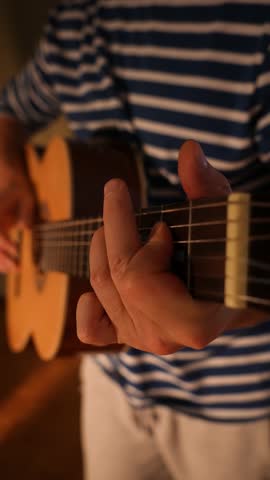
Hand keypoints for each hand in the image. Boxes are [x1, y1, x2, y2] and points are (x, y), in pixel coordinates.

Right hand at [0, 151, 34, 272]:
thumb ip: (27, 214)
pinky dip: (0, 259)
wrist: (10, 182)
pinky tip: (7, 267)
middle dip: (1, 258)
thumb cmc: (20, 190)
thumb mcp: (27, 198)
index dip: (5, 243)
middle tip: (17, 268)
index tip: (17, 250)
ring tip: (14, 270)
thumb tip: (28, 228)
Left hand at [76, 141, 262, 353]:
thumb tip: (188, 149)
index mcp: (193, 321)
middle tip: (118, 197)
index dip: (142, 243)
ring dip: (101, 249)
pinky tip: (93, 289)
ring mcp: (145, 340)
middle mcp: (165, 338)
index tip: (162, 224)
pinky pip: (93, 329)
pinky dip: (88, 308)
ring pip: (101, 288)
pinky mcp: (131, 336)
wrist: (236, 291)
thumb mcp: (226, 220)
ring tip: (110, 227)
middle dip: (115, 230)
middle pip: (115, 277)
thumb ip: (208, 188)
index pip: (136, 279)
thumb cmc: (234, 256)